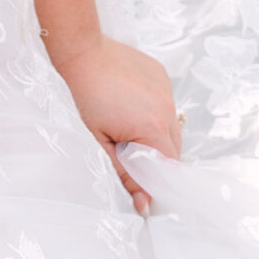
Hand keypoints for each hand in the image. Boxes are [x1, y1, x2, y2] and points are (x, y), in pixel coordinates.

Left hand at [50, 31, 180, 215]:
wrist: (84, 53)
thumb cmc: (88, 95)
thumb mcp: (103, 141)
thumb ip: (127, 174)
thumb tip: (144, 204)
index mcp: (153, 128)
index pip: (169, 167)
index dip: (157, 178)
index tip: (145, 183)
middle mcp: (167, 109)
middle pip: (174, 148)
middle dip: (157, 157)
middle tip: (132, 154)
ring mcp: (167, 91)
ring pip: (171, 125)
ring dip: (157, 133)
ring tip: (129, 124)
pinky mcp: (163, 76)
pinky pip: (166, 103)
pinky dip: (155, 110)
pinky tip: (133, 104)